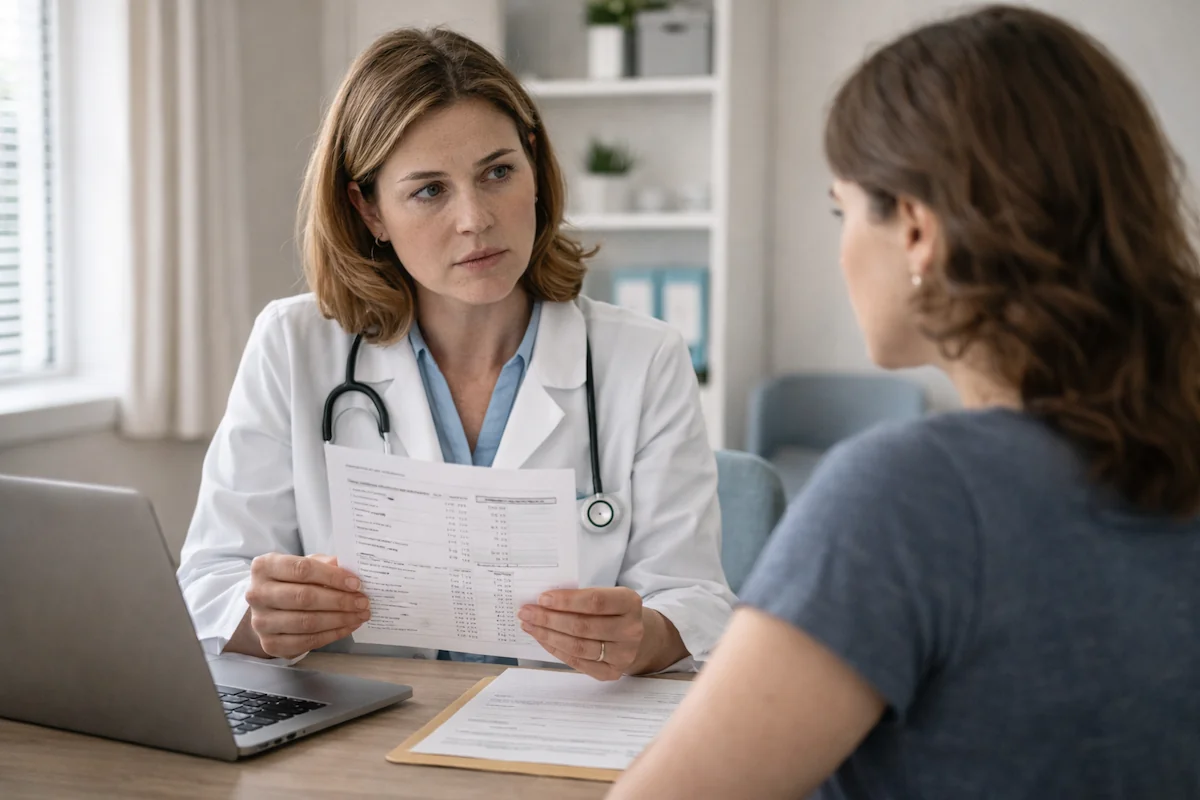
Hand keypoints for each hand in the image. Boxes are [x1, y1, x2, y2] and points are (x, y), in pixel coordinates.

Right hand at [244, 553, 369, 658]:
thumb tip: (350, 568)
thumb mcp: (305, 564)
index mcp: (264, 567)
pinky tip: (348, 627)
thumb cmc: (290, 582)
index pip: (302, 569)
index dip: (332, 576)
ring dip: (339, 619)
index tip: (356, 583)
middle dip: (339, 600)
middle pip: (304, 597)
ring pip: (307, 622)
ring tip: (360, 615)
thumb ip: (325, 564)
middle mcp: (257, 594)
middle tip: (363, 601)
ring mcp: (261, 622)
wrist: (268, 609)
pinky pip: (306, 641)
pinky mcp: (270, 644)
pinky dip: (332, 635)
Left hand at [518, 588, 646, 680]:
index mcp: (630, 603)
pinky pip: (577, 662)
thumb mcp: (608, 595)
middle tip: (526, 612)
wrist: (639, 637)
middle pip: (582, 626)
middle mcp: (630, 630)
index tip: (542, 598)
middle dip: (549, 619)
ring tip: (530, 625)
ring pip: (578, 646)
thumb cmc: (614, 611)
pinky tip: (543, 639)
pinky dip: (556, 650)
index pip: (595, 602)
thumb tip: (543, 602)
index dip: (566, 601)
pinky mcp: (612, 672)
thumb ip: (582, 597)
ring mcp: (623, 654)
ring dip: (548, 635)